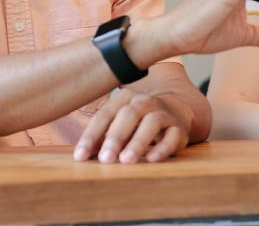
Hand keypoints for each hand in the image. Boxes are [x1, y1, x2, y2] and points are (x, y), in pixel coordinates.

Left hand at [73, 89, 191, 163]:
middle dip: (115, 138)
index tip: (80, 156)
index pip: (104, 116)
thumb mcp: (118, 124)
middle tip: (105, 159)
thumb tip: (81, 155)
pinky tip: (152, 159)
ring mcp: (163, 113)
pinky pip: (172, 137)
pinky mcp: (178, 128)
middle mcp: (144, 102)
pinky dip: (162, 148)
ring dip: (137, 142)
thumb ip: (101, 137)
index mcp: (124, 98)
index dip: (91, 136)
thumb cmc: (136, 122)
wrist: (173, 112)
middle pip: (128, 116)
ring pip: (151, 124)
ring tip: (126, 160)